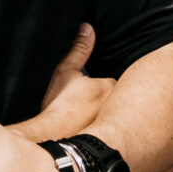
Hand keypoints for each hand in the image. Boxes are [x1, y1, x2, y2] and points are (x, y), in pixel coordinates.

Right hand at [25, 25, 110, 139]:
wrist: (51, 138)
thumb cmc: (59, 106)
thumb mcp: (66, 72)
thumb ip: (78, 50)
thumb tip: (87, 29)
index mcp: (110, 86)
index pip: (114, 82)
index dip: (104, 85)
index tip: (92, 92)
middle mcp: (118, 106)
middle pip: (121, 99)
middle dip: (113, 101)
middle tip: (91, 107)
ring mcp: (116, 125)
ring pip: (120, 117)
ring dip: (113, 118)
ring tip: (91, 121)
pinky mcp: (113, 142)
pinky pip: (116, 134)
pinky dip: (111, 134)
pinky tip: (96, 136)